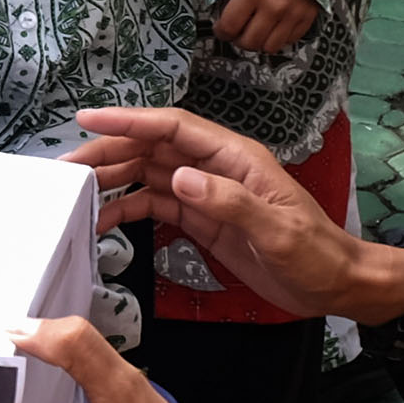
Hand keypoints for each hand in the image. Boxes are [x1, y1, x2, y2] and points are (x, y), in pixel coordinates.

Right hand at [68, 105, 392, 321]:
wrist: (334, 283)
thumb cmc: (315, 254)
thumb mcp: (277, 231)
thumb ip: (229, 202)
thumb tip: (180, 179)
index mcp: (235, 158)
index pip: (173, 127)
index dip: (129, 120)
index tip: (88, 119)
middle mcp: (216, 168)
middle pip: (153, 148)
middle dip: (110, 152)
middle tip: (68, 166)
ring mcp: (207, 192)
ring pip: (150, 175)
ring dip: (114, 179)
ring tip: (76, 192)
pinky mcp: (203, 219)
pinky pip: (158, 205)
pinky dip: (130, 208)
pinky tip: (105, 218)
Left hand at [213, 0, 318, 56]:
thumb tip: (220, 15)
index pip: (229, 27)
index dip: (221, 31)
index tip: (221, 29)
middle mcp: (274, 6)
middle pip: (250, 42)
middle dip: (239, 39)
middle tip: (238, 31)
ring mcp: (293, 13)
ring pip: (270, 47)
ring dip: (260, 42)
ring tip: (256, 30)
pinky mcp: (308, 16)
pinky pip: (289, 40)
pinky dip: (279, 37)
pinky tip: (274, 25)